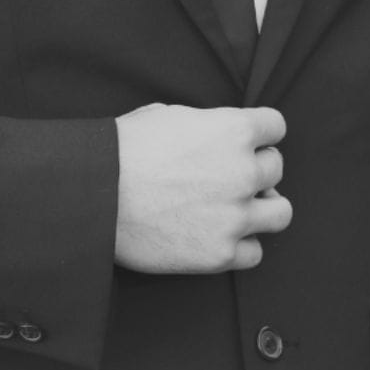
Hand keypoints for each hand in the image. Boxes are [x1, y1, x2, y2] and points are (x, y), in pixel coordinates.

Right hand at [114, 104, 292, 273]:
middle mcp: (245, 172)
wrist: (89, 195)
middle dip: (254, 171)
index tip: (243, 144)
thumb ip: (207, 126)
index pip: (276, 127)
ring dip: (261, 209)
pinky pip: (254, 253)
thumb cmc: (122, 150)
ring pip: (280, 213)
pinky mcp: (220, 253)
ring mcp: (236, 216)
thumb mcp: (168, 116)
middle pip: (275, 169)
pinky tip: (217, 237)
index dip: (258, 135)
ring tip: (235, 210)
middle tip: (225, 178)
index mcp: (235, 130)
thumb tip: (218, 135)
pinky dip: (240, 246)